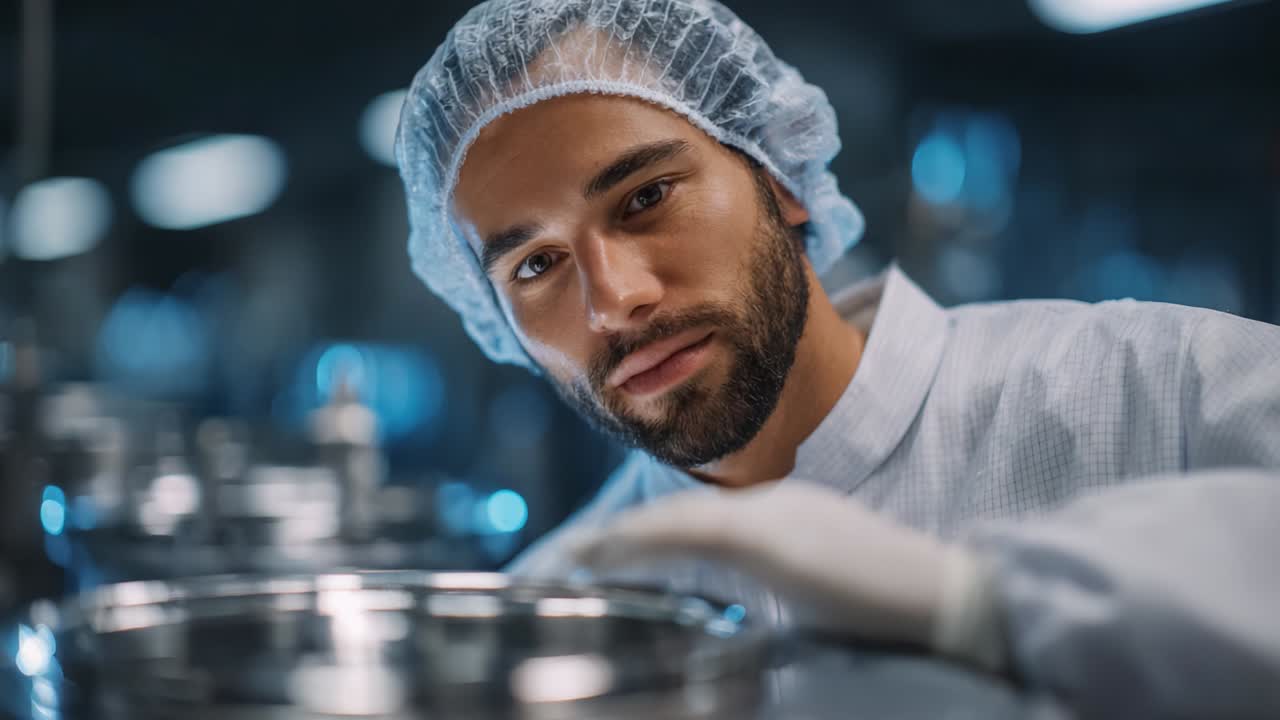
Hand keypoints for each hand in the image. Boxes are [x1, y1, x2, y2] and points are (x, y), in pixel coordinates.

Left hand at [567, 481, 1004, 668]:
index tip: (590, 562)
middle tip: (557, 562)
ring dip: (611, 543)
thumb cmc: (889, 609)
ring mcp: (774, 516)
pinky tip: (597, 556)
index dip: (636, 544)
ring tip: (560, 562)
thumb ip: (775, 596)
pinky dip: (638, 542)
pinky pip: (689, 532)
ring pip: (671, 521)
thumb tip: (730, 637)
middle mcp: (770, 507)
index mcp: (781, 521)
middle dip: (612, 542)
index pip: (690, 528)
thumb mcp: (818, 599)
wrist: (947, 600)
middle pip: (671, 519)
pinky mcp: (774, 536)